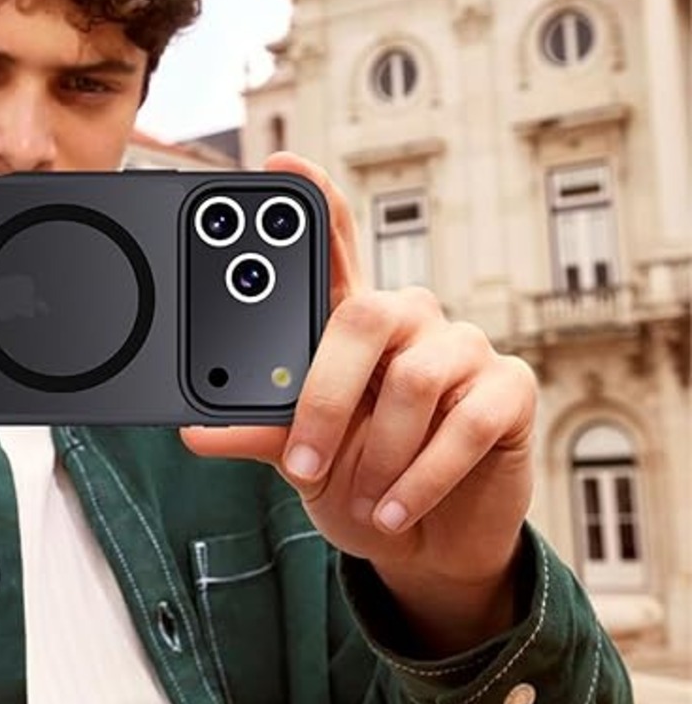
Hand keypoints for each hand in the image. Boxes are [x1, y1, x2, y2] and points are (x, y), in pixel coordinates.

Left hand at [182, 153, 537, 651]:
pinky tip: (396, 509)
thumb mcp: (298, 455)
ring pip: (413, 380)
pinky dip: (421, 478)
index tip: (279, 164)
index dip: (314, 199)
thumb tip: (194, 431)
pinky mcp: (510, 390)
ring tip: (358, 497)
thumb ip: (256, 431)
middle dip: (325, 399)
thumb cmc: (359, 476)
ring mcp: (463, 348)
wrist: (427, 539)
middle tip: (303, 460)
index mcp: (353, 320)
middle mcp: (410, 319)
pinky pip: (464, 424)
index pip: (336, 244)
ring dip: (376, 454)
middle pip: (364, 316)